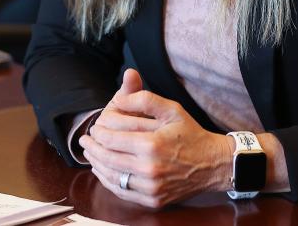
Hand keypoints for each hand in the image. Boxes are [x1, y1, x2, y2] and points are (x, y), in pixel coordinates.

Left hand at [79, 72, 231, 207]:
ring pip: (111, 176)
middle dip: (92, 147)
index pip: (111, 138)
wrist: (212, 164)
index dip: (98, 131)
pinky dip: (108, 180)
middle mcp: (148, 169)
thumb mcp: (172, 109)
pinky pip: (121, 191)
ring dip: (95, 164)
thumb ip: (145, 99)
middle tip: (85, 140)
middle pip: (106, 158)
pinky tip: (104, 171)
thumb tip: (119, 98)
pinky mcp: (151, 200)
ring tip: (90, 154)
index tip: (95, 126)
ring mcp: (149, 187)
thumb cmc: (191, 134)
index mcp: (151, 144)